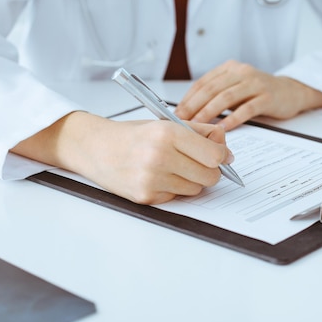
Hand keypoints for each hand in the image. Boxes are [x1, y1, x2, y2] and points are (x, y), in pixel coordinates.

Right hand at [12, 111, 232, 203]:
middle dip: (209, 171)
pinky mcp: (145, 196)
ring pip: (196, 189)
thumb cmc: (134, 135)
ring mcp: (151, 179)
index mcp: (168, 133)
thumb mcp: (166, 123)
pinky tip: (158, 177)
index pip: (214, 154)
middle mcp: (159, 156)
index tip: (221, 156)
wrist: (96, 148)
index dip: (222, 156)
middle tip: (198, 163)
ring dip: (191, 181)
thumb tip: (225, 145)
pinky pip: (177, 198)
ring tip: (173, 168)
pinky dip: (173, 190)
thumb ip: (199, 131)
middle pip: (210, 176)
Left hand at [174, 60, 321, 129]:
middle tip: (182, 121)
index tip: (176, 113)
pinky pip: (246, 108)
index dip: (188, 98)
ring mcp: (255, 83)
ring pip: (226, 97)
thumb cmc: (259, 93)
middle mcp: (241, 72)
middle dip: (194, 106)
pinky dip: (232, 119)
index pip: (203, 82)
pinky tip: (223, 128)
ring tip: (198, 125)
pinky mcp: (267, 96)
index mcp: (230, 68)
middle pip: (212, 89)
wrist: (291, 92)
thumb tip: (189, 112)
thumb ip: (216, 96)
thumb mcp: (235, 89)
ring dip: (209, 112)